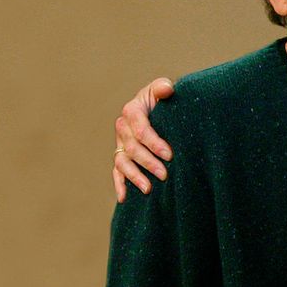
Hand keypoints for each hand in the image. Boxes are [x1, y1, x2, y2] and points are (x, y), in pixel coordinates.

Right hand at [112, 77, 174, 201]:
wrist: (157, 107)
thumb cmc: (163, 98)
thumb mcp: (163, 89)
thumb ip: (164, 88)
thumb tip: (168, 89)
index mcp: (132, 110)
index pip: (141, 129)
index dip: (154, 143)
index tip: (169, 154)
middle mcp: (122, 127)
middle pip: (132, 148)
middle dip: (148, 162)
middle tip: (165, 174)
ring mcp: (120, 143)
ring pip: (122, 162)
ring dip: (134, 176)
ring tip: (148, 189)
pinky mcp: (121, 155)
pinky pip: (117, 171)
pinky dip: (119, 184)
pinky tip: (123, 198)